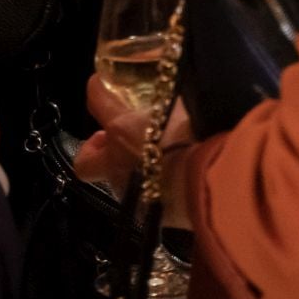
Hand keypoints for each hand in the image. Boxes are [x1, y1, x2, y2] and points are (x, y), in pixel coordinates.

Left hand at [73, 76, 194, 226]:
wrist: (211, 185)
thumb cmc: (201, 137)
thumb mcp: (185, 103)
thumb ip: (174, 97)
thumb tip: (178, 82)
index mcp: (122, 129)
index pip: (96, 101)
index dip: (96, 90)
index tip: (99, 84)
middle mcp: (116, 162)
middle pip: (87, 161)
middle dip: (99, 149)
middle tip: (117, 139)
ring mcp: (128, 193)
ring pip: (116, 180)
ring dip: (129, 168)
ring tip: (157, 160)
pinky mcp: (145, 216)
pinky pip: (141, 199)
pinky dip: (152, 189)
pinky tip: (173, 182)